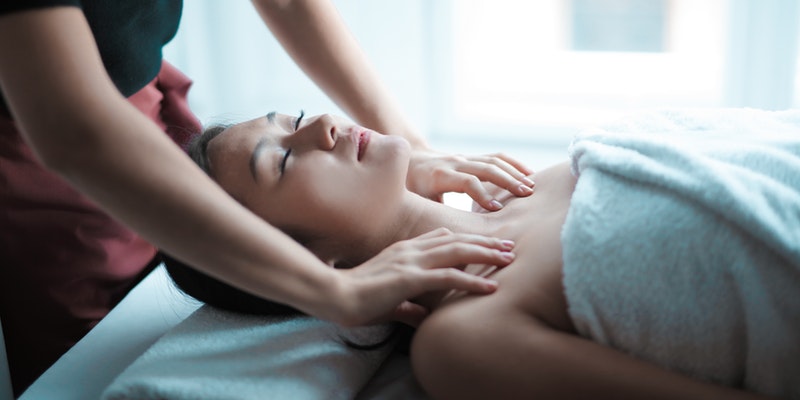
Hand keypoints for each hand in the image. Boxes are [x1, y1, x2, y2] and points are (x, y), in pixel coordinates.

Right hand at [334, 228, 514, 326]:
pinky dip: (472, 281)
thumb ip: (408, 306)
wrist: (334, 296)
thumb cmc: (356, 300)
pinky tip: (491, 287)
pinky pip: (449, 277)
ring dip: (486, 255)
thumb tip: (422, 316)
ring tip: (508, 258)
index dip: (466, 239)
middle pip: (456, 240)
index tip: (487, 243)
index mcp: (404, 251)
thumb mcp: (388, 301)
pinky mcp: (411, 278)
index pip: (441, 237)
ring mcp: (411, 262)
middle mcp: (411, 250)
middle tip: (509, 246)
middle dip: (484, 242)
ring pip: (457, 252)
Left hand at [406, 150, 534, 210]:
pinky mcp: (473, 158)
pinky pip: (496, 157)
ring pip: (494, 160)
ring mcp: (465, 158)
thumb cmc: (411, 189)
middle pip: (485, 168)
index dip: (482, 194)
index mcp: (439, 175)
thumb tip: (443, 240)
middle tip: (526, 195)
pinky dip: (514, 164)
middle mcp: (454, 163)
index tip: (497, 209)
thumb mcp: (416, 202)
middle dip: (507, 181)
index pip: (467, 181)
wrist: (409, 161)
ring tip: (531, 187)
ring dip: (514, 172)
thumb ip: (430, 216)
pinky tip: (529, 174)